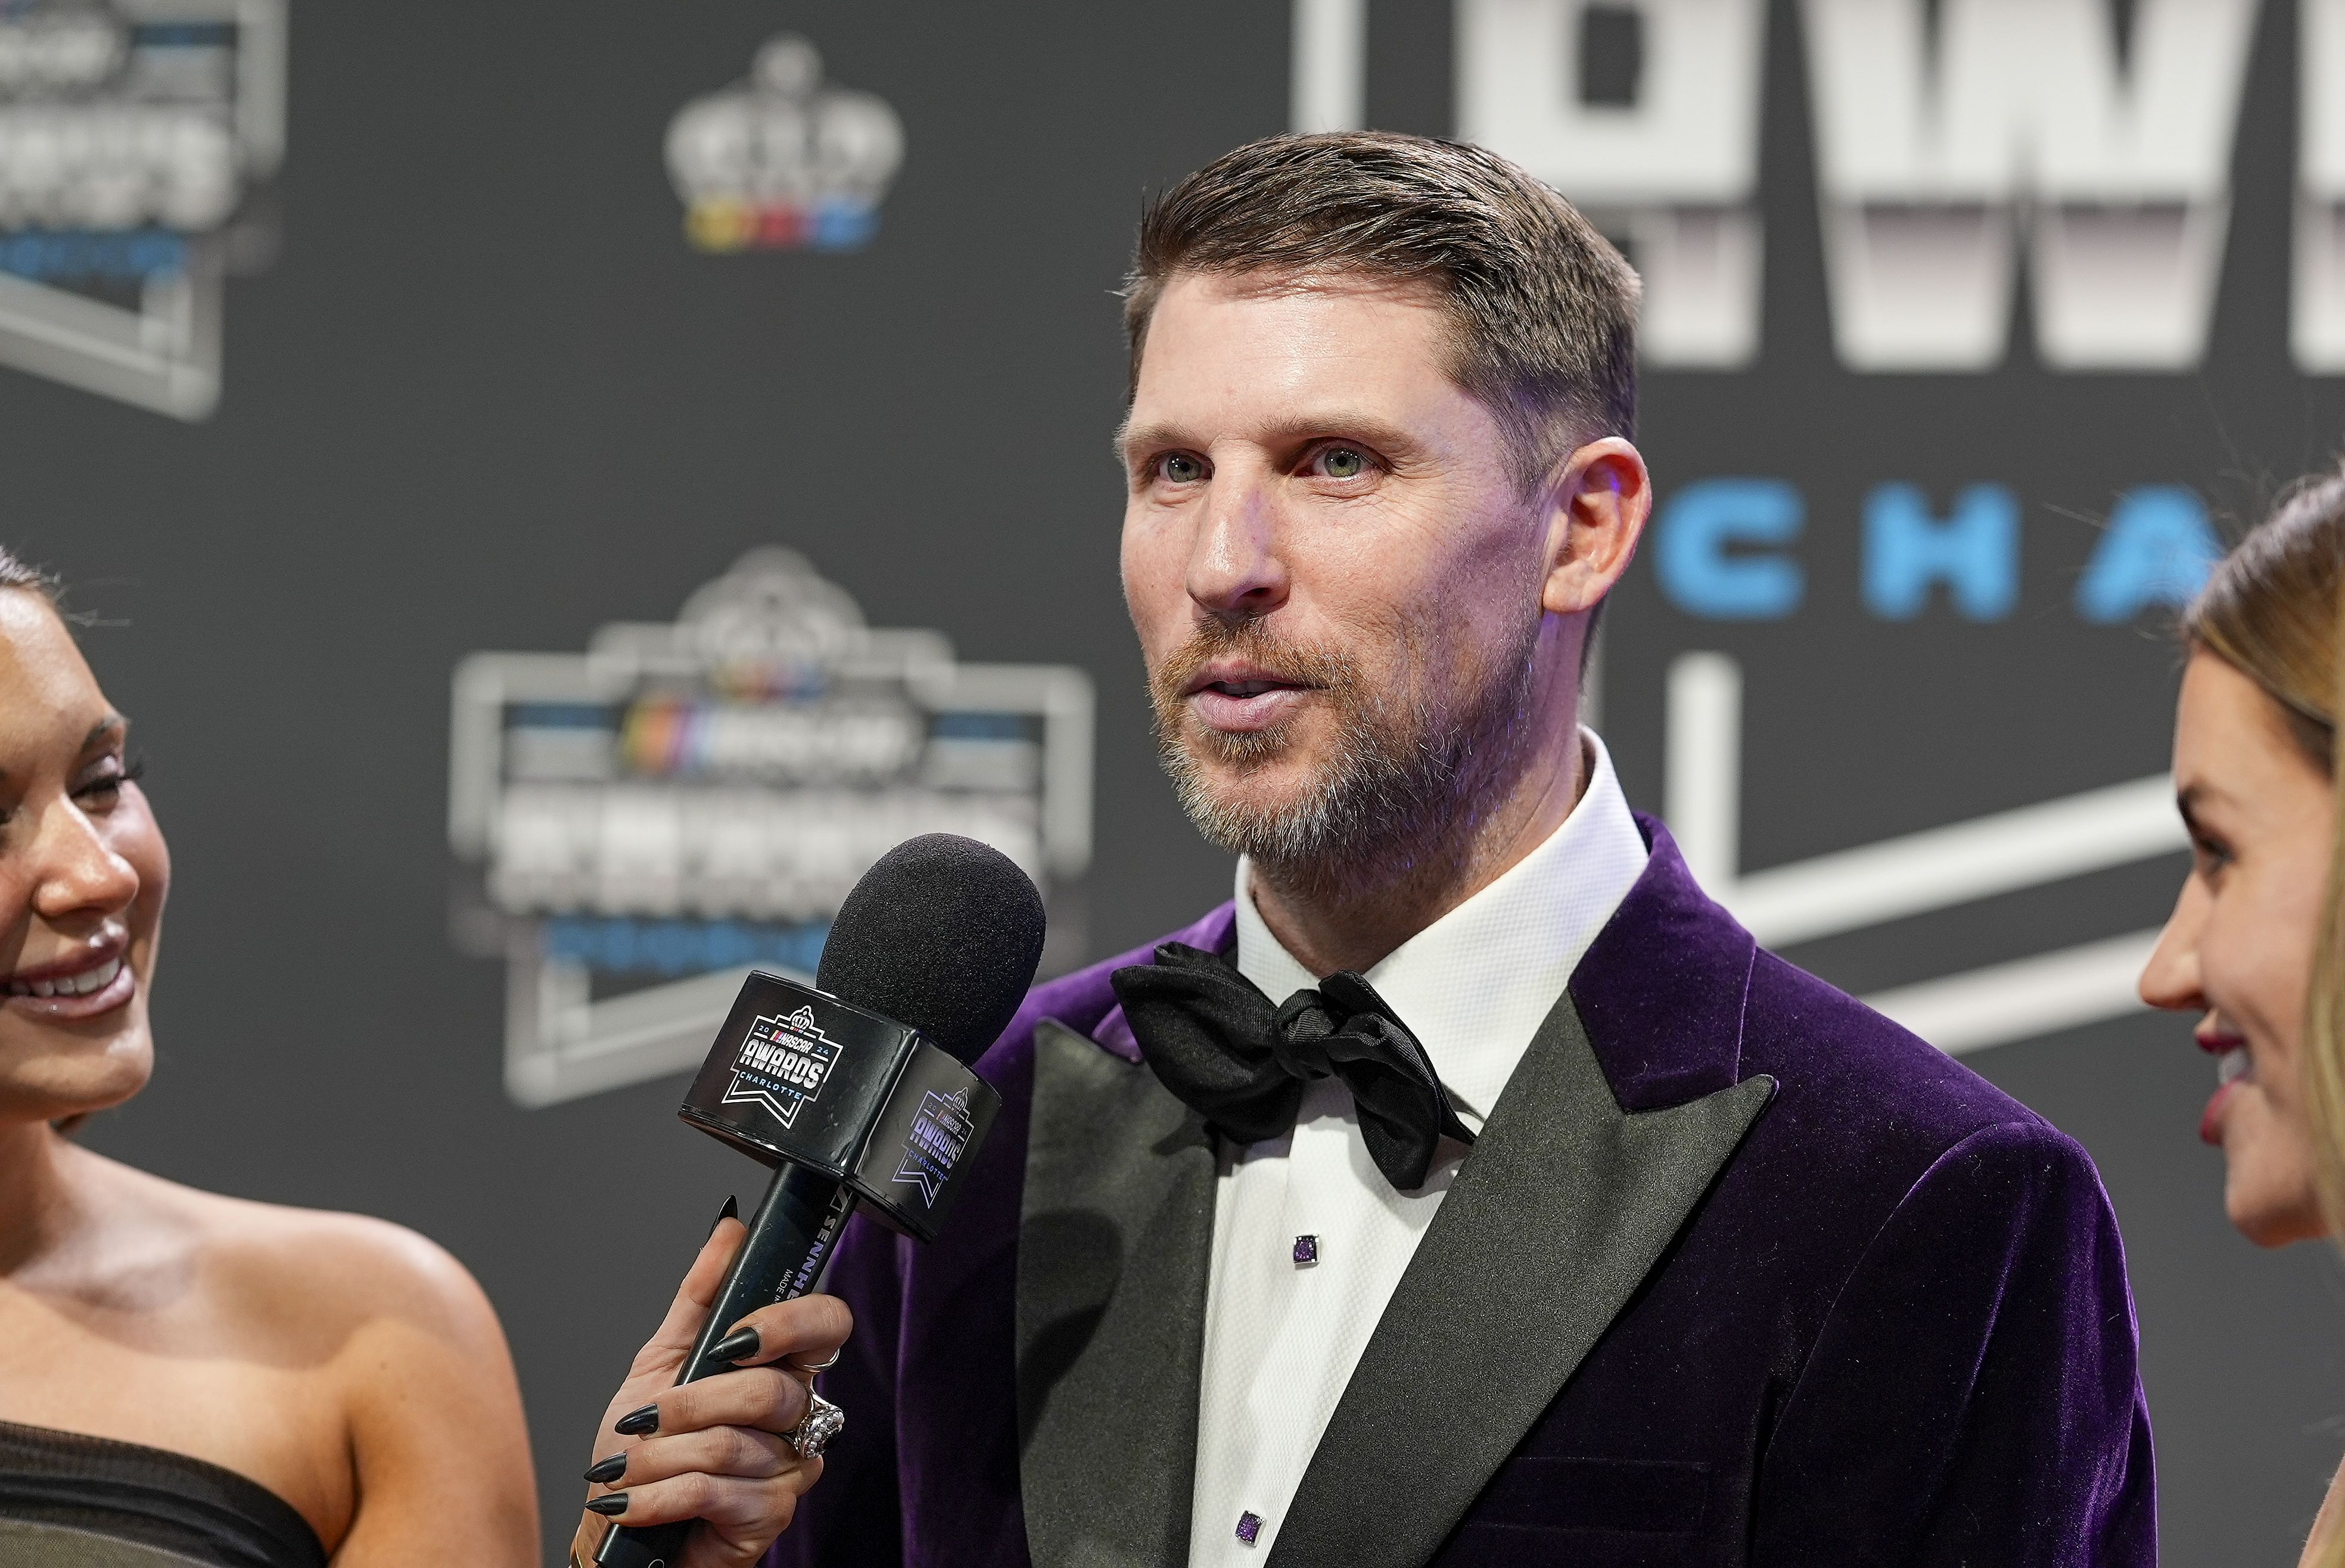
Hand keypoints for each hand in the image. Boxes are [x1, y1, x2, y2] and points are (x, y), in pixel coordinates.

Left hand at [572, 1210, 853, 1567]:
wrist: (624, 1524)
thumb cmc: (645, 1448)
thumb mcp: (661, 1361)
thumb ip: (700, 1296)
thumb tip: (730, 1229)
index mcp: (781, 1366)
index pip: (827, 1325)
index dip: (790, 1324)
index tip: (734, 1337)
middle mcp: (798, 1414)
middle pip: (770, 1391)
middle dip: (690, 1404)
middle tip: (646, 1420)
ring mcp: (790, 1467)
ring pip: (732, 1444)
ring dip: (660, 1457)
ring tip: (629, 1468)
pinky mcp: (770, 1516)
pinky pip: (716, 1492)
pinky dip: (659, 1496)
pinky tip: (634, 1502)